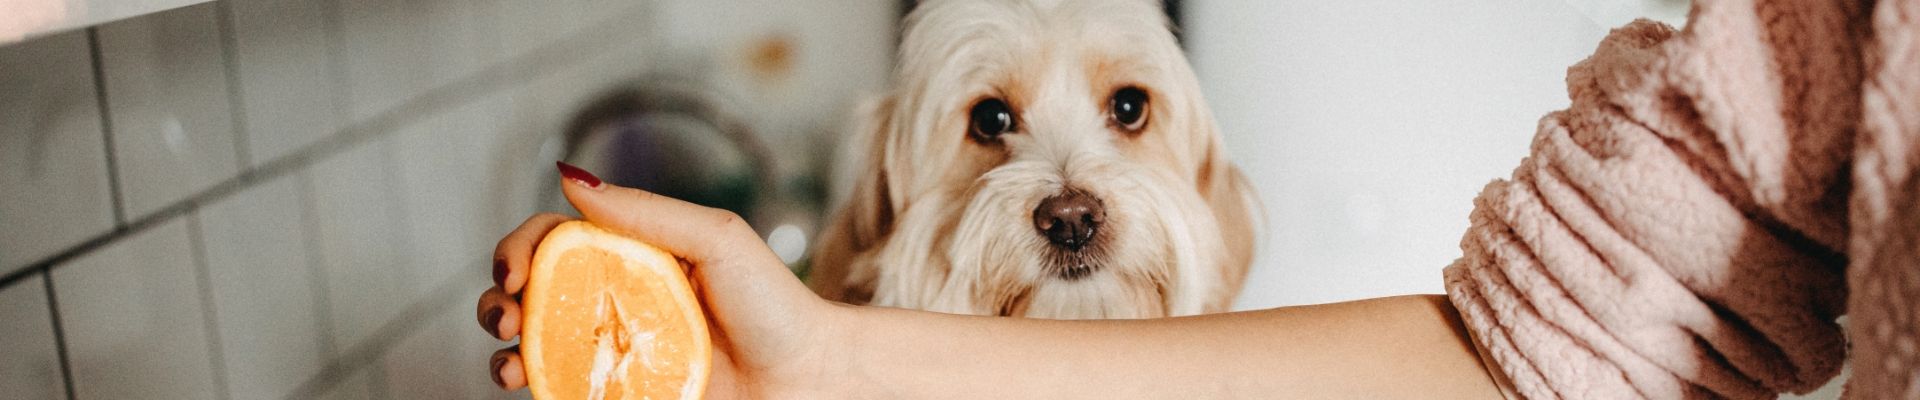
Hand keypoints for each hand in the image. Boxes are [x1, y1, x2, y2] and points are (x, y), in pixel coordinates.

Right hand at [476, 163, 849, 398]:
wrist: (811, 376)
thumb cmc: (775, 304)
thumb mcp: (717, 239)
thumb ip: (646, 211)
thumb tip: (568, 177)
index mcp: (632, 253)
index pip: (555, 240)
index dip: (521, 249)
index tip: (514, 272)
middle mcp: (617, 299)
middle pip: (532, 293)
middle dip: (498, 301)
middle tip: (505, 317)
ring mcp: (619, 350)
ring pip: (537, 347)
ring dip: (504, 353)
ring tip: (508, 364)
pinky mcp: (626, 395)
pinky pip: (568, 389)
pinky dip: (539, 386)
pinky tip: (534, 385)